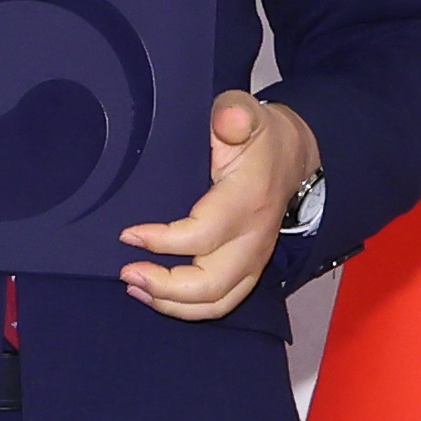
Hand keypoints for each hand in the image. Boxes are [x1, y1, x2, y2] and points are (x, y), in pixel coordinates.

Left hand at [119, 92, 318, 321]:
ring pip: (217, 301)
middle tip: (126, 273)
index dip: (162, 240)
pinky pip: (223, 301)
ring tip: (134, 287)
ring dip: (172, 303)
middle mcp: (253, 238)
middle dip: (165, 287)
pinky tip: (155, 296)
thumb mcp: (248, 113)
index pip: (202, 235)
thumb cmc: (260, 136)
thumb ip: (235, 114)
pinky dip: (188, 308)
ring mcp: (254, 258)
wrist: (294, 155)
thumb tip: (227, 119)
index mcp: (246, 201)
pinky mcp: (250, 268)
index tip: (127, 234)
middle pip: (211, 283)